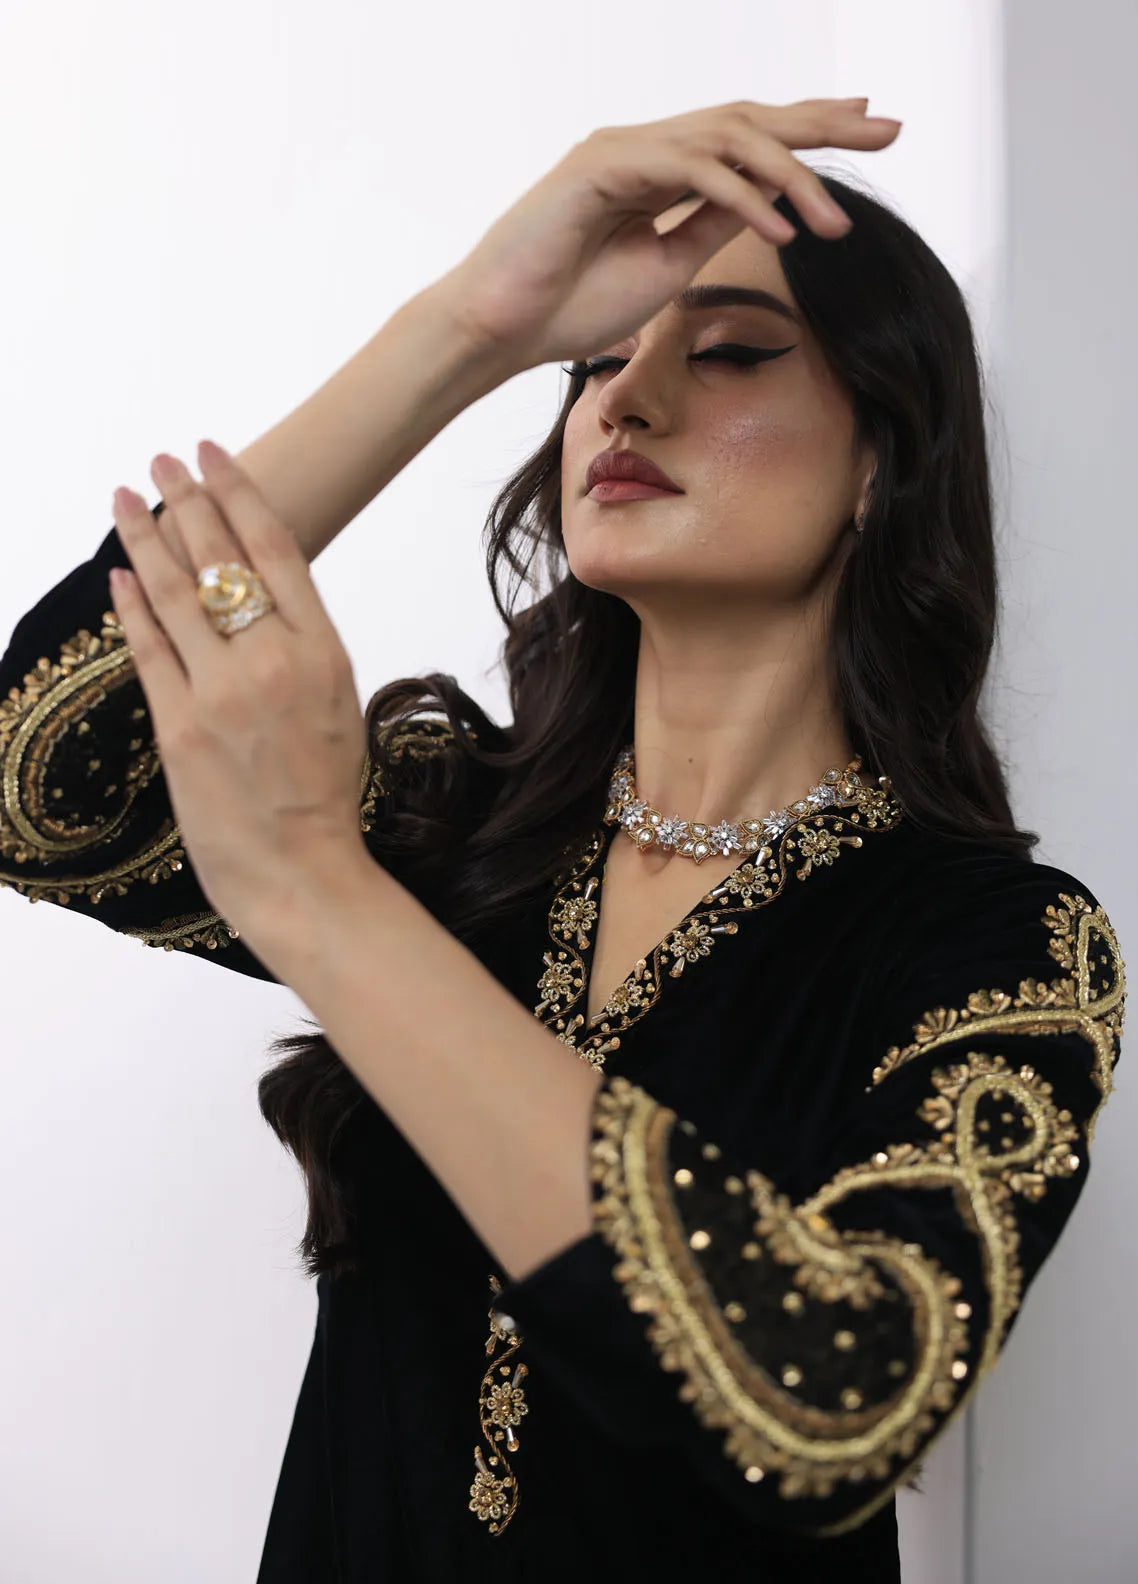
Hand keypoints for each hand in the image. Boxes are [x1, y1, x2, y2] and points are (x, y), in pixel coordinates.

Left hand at [108, 441, 372, 949]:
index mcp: (323, 651)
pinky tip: (121, 574)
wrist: (303, 869)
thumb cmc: (328, 794)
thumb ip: (304, 647)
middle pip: (220, 558)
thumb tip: (260, 597)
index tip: (215, 453)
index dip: (240, 493)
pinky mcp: (180, 726)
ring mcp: (222, 692)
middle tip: (163, 460)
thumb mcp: (339, 704)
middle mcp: (272, 661)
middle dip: (187, 499)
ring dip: (145, 537)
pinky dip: (133, 606)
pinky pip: (149, 649)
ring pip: (175, 594)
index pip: (275, 548)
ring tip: (124, 497)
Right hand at [433, 98, 900, 369]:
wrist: (503, 328)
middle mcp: (646, 148)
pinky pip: (691, 169)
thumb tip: (770, 204)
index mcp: (659, 172)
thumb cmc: (570, 307)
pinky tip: (781, 227)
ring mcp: (625, 149)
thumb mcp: (667, 267)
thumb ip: (713, 227)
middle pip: (749, 120)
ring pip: (728, 139)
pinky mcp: (604, 163)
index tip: (866, 134)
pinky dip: (742, 196)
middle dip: (822, 124)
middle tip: (888, 129)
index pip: (747, 142)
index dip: (807, 135)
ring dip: (791, 176)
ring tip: (834, 220)